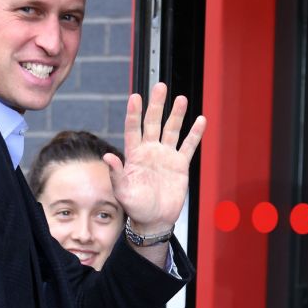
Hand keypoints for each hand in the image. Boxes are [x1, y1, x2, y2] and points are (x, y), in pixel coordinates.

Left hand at [105, 83, 206, 232]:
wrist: (154, 220)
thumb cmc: (135, 207)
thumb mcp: (122, 192)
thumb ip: (116, 174)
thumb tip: (107, 157)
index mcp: (134, 156)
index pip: (133, 129)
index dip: (134, 113)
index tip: (135, 97)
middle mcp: (149, 152)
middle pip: (153, 123)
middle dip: (156, 105)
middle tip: (160, 87)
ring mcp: (165, 156)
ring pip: (172, 130)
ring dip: (176, 115)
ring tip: (181, 99)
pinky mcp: (180, 165)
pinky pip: (188, 146)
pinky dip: (195, 134)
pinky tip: (200, 120)